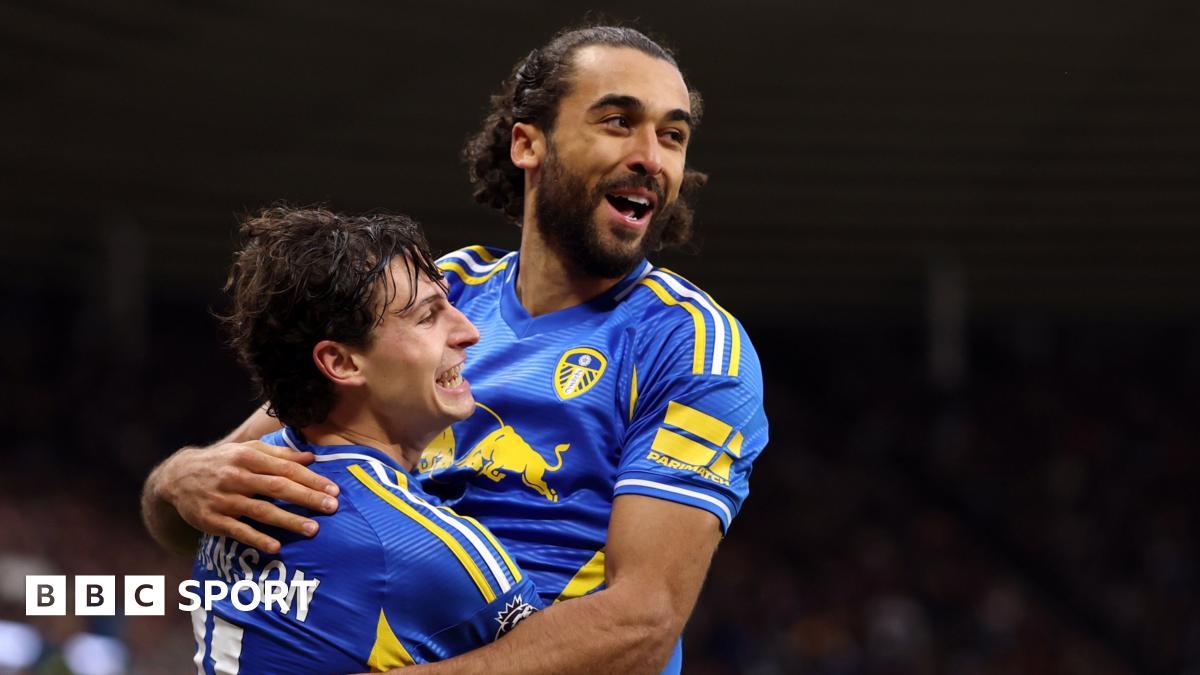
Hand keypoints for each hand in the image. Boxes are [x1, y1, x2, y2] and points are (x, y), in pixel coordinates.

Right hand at [154, 441, 340, 553]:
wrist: (177, 476)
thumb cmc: (222, 461)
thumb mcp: (247, 449)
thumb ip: (279, 454)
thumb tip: (310, 458)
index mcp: (248, 457)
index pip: (286, 469)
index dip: (311, 480)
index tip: (333, 490)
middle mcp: (236, 477)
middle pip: (277, 488)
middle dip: (307, 498)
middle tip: (332, 507)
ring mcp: (224, 500)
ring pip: (261, 511)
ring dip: (288, 521)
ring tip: (313, 529)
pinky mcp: (212, 520)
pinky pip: (238, 531)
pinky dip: (257, 539)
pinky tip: (276, 547)